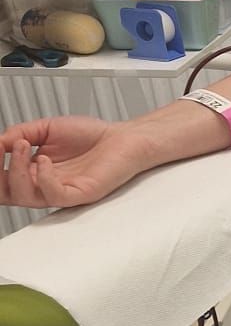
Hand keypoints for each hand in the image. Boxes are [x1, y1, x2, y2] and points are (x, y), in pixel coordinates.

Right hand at [0, 115, 147, 208]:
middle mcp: (44, 183)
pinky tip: (44, 159)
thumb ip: (19, 133)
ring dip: (15, 170)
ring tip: (23, 145)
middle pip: (6, 194)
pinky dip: (42, 177)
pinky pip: (54, 195)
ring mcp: (60, 191)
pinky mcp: (79, 194)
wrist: (124, 138)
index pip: (2, 179)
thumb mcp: (45, 128)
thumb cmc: (91, 136)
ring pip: (25, 196)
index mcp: (33, 171)